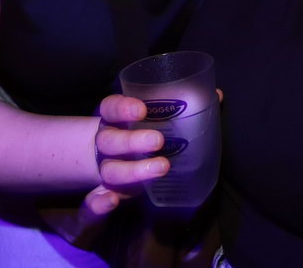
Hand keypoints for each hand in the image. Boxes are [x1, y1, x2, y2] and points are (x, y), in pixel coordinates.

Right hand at [88, 94, 167, 214]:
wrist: (120, 158)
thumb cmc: (146, 132)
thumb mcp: (155, 118)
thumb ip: (171, 112)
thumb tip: (210, 99)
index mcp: (113, 119)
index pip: (111, 108)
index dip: (122, 108)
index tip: (142, 110)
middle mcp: (106, 142)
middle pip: (110, 141)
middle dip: (132, 141)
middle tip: (158, 141)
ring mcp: (103, 168)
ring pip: (110, 170)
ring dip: (133, 171)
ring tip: (161, 167)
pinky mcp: (102, 194)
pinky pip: (91, 201)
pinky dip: (98, 204)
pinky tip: (112, 201)